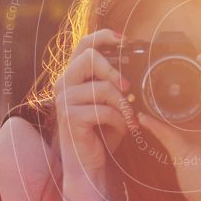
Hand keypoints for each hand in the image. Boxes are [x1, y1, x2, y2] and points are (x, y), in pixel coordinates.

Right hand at [53, 29, 130, 191]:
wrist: (90, 164)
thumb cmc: (102, 132)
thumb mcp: (110, 102)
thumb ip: (115, 82)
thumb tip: (137, 63)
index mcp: (73, 76)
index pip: (83, 44)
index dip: (104, 37)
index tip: (124, 40)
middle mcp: (63, 84)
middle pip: (89, 58)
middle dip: (114, 71)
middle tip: (128, 88)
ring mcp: (63, 101)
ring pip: (102, 88)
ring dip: (123, 105)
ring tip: (129, 118)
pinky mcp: (70, 118)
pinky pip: (104, 111)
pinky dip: (120, 121)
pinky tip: (122, 130)